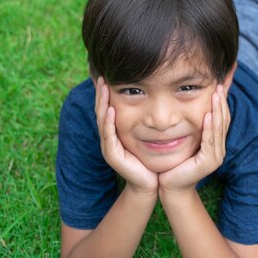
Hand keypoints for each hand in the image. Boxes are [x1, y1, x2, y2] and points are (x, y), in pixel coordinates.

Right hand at [95, 77, 157, 193]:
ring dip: (102, 103)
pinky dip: (109, 122)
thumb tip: (156, 99)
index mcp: (116, 131)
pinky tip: (111, 110)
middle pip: (102, 110)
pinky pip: (109, 135)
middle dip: (101, 93)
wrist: (151, 183)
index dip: (107, 92)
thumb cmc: (152, 158)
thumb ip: (148, 120)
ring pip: (102, 120)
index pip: (109, 107)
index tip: (108, 74)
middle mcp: (109, 137)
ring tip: (103, 86)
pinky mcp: (113, 155)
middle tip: (101, 75)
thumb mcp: (150, 135)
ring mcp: (109, 146)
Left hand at [158, 85, 229, 192]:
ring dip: (217, 110)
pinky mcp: (209, 162)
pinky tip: (208, 114)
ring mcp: (216, 156)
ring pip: (218, 128)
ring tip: (216, 94)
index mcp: (215, 143)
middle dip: (222, 102)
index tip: (220, 84)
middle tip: (220, 84)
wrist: (170, 187)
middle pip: (223, 120)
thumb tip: (190, 108)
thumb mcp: (184, 141)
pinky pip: (209, 141)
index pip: (221, 118)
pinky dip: (209, 127)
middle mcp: (219, 149)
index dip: (221, 102)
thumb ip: (191, 127)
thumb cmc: (174, 163)